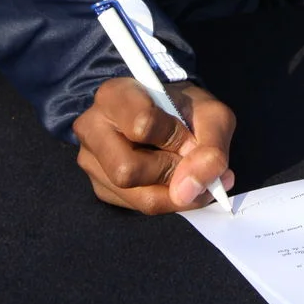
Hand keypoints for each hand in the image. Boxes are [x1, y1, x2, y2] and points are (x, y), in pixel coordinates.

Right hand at [73, 78, 235, 214]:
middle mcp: (92, 128)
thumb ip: (211, 147)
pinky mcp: (101, 187)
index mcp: (114, 95)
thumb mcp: (212, 115)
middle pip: (127, 170)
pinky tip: (174, 180)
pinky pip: (137, 208)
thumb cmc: (186, 109)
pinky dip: (167, 200)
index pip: (142, 124)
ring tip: (189, 173)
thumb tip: (188, 190)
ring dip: (174, 191)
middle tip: (189, 160)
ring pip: (136, 196)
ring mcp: (91, 161)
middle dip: (169, 171)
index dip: (175, 137)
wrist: (172, 114)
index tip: (190, 136)